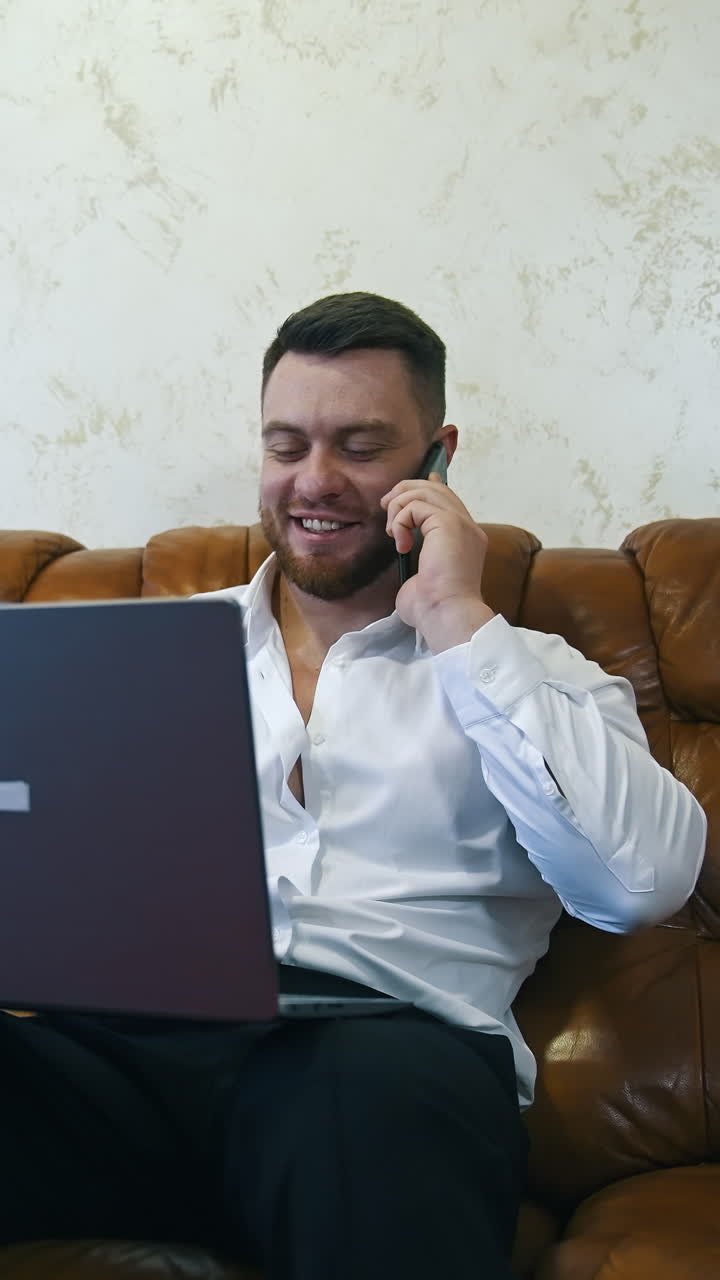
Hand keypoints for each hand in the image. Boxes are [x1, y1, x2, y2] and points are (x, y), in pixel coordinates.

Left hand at [380, 473, 494, 651]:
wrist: (446, 615)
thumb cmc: (433, 607)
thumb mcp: (423, 576)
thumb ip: (419, 556)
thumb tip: (404, 551)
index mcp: (467, 539)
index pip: (448, 501)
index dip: (426, 488)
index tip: (402, 491)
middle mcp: (468, 528)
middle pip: (436, 488)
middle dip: (405, 491)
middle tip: (385, 506)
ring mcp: (461, 524)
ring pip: (425, 491)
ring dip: (399, 507)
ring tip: (392, 533)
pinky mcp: (448, 523)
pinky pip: (415, 506)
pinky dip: (400, 522)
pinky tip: (401, 545)